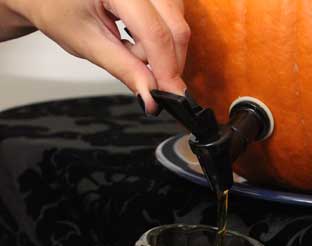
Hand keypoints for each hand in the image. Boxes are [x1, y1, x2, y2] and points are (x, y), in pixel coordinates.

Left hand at [2, 0, 189, 111]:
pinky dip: (162, 35)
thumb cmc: (57, 8)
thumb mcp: (89, 44)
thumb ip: (125, 69)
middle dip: (167, 61)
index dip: (166, 69)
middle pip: (175, 26)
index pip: (155, 33)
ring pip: (178, 20)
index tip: (171, 96)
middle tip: (149, 81)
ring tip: (131, 49)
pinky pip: (173, 12)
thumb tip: (151, 95)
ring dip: (163, 48)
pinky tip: (138, 37)